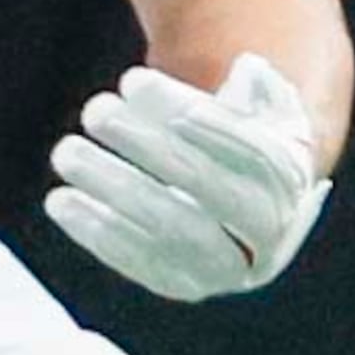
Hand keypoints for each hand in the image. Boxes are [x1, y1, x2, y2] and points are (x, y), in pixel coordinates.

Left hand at [43, 54, 330, 300]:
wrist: (240, 195)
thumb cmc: (236, 134)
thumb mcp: (258, 103)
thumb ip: (255, 86)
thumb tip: (247, 71)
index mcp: (292, 177)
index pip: (253, 151)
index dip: (201, 118)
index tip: (137, 82)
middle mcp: (271, 230)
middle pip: (210, 190)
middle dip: (149, 147)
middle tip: (95, 109)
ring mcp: (230, 265)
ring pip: (175, 231)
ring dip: (116, 189)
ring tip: (65, 151)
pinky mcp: (186, 283)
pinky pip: (144, 263)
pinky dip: (99, 234)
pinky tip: (61, 202)